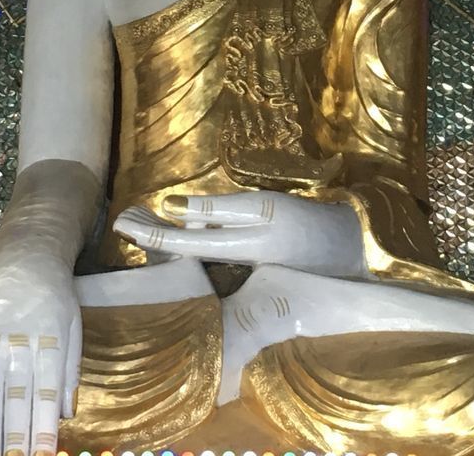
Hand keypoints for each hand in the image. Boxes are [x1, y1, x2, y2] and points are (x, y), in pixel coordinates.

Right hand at [0, 249, 79, 455]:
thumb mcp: (73, 326)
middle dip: (13, 441)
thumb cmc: (54, 295)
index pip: (47, 394)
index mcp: (51, 343)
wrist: (23, 256)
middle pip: (15, 402)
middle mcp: (20, 347)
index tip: (43, 455)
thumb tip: (66, 414)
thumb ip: (70, 370)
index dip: (44, 428)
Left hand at [113, 190, 365, 277]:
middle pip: (180, 253)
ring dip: (169, 238)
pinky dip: (192, 241)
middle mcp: (232, 264)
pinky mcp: (255, 266)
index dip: (147, 234)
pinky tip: (184, 230)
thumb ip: (219, 208)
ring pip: (194, 253)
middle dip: (151, 237)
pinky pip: (212, 254)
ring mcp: (243, 267)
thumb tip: (172, 207)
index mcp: (233, 249)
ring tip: (143, 223)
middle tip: (122, 222)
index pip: (176, 245)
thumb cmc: (309, 224)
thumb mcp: (264, 209)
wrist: (354, 250)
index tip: (120, 222)